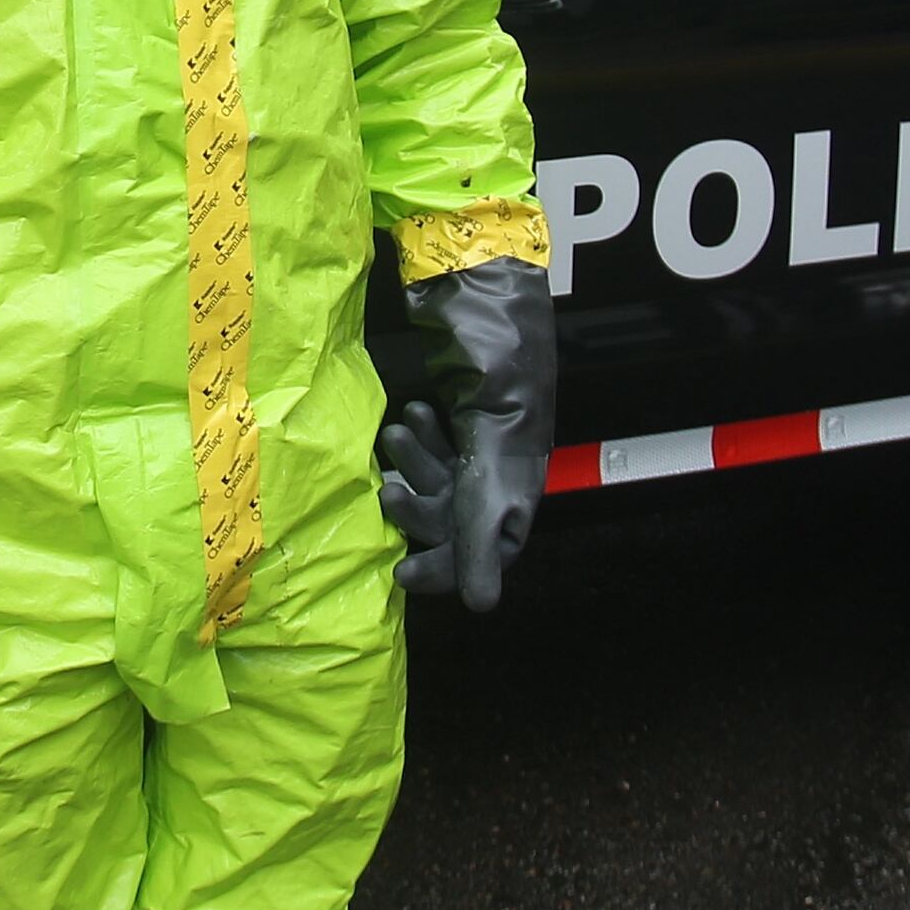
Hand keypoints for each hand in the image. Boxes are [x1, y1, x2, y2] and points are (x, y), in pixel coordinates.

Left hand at [388, 254, 553, 611]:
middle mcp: (501, 474)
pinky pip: (432, 447)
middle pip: (451, 521)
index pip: (479, 556)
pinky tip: (414, 412)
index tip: (401, 572)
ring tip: (401, 430)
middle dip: (418, 506)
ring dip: (414, 465)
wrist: (488, 302)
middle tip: (390, 487)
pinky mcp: (459, 416)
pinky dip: (418, 438)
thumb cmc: (503, 377)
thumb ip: (482, 539)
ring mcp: (479, 443)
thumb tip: (482, 607)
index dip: (443, 569)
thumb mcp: (493, 466)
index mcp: (519, 492)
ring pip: (436, 482)